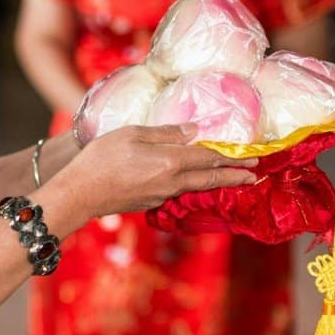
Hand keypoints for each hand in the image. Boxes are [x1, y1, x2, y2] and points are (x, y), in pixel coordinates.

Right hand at [39, 124, 256, 223]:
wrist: (79, 194)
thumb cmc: (101, 158)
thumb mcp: (132, 133)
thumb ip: (166, 133)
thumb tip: (195, 131)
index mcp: (170, 161)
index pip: (209, 157)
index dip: (232, 156)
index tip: (252, 157)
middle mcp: (171, 182)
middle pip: (209, 178)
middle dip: (234, 176)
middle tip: (254, 175)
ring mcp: (161, 196)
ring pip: (195, 187)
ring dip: (216, 182)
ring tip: (231, 179)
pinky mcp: (150, 203)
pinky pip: (178, 193)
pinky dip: (193, 186)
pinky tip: (193, 182)